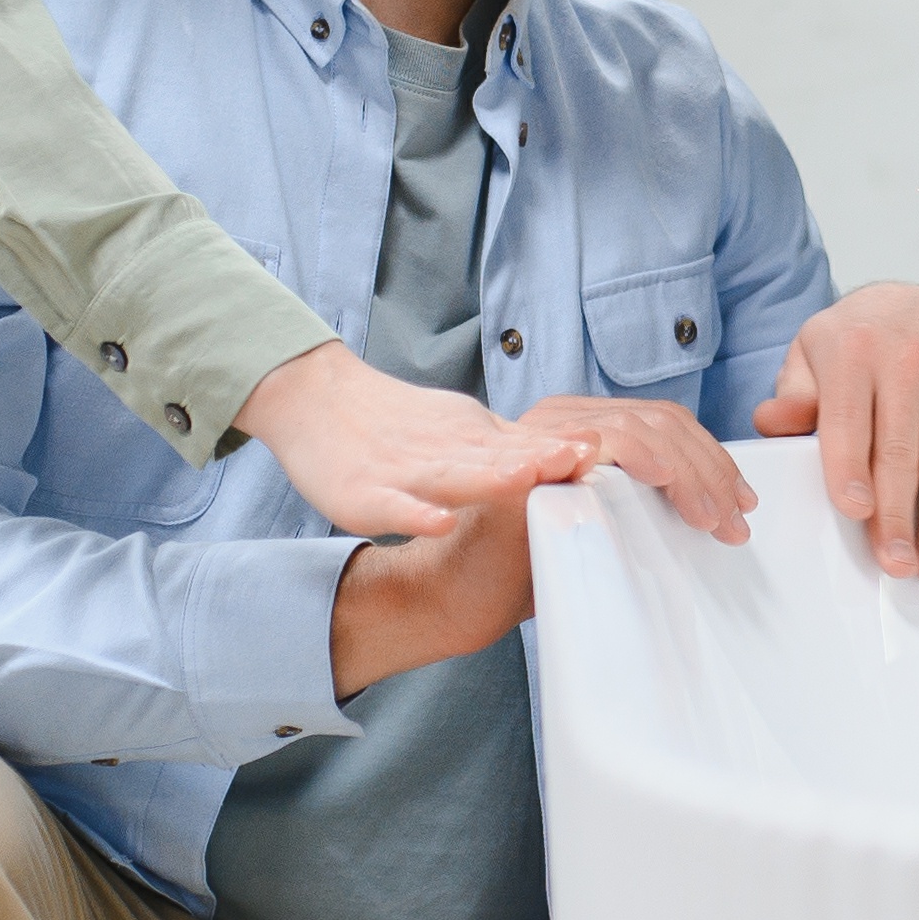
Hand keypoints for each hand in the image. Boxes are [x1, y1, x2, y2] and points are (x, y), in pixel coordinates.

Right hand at [235, 341, 583, 541]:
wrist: (312, 396)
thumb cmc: (389, 422)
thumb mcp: (456, 431)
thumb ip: (503, 448)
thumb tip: (563, 455)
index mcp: (465, 439)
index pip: (519, 446)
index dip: (558, 450)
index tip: (605, 450)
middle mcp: (441, 452)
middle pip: (494, 456)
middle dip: (537, 460)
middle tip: (582, 458)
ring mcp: (403, 472)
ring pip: (451, 476)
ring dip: (489, 478)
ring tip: (526, 479)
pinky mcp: (364, 493)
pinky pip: (396, 506)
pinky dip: (417, 514)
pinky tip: (442, 523)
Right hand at [326, 393, 755, 693]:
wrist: (457, 598)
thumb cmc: (525, 572)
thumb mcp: (599, 530)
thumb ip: (636, 506)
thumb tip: (707, 514)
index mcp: (580, 429)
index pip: (663, 423)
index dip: (711, 460)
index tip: (742, 505)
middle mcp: (562, 420)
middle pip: (661, 421)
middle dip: (712, 471)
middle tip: (738, 522)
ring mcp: (544, 434)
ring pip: (642, 428)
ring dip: (691, 475)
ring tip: (713, 519)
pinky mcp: (532, 460)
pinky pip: (603, 442)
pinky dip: (644, 457)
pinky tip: (669, 484)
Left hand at [754, 281, 918, 583]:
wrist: (917, 300)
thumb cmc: (857, 340)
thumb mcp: (811, 354)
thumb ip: (792, 396)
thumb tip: (773, 424)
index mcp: (853, 352)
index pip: (850, 421)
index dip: (852, 469)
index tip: (855, 511)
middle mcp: (907, 362)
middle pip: (902, 452)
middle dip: (900, 515)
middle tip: (897, 564)